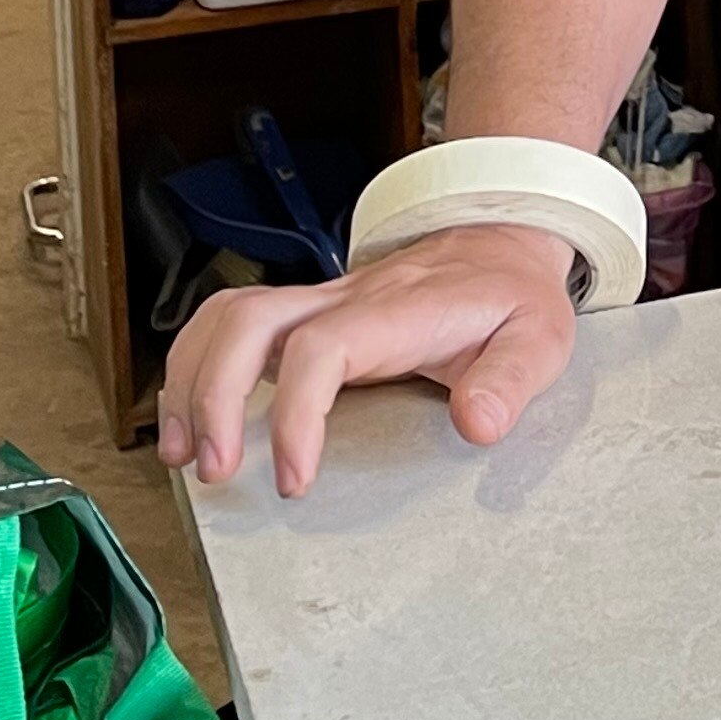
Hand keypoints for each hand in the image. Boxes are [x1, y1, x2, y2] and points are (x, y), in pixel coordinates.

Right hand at [156, 220, 577, 495]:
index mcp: (396, 310)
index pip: (324, 348)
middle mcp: (345, 297)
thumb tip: (478, 423)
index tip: (294, 478)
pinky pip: (232, 322)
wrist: (500, 241)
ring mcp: (319, 299)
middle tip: (215, 471)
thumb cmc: (510, 295)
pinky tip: (188, 416)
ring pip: (228, 315)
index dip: (297, 414)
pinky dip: (196, 364)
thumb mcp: (539, 336)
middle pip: (250, 321)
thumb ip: (512, 380)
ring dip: (190, 379)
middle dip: (214, 396)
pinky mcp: (305, 311)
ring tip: (180, 451)